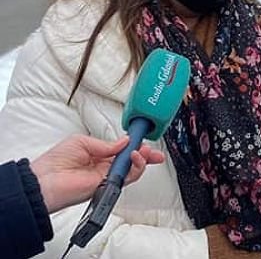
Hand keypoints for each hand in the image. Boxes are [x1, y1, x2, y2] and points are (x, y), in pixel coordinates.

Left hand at [30, 134, 164, 212]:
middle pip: (130, 161)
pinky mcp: (107, 186)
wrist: (44, 182)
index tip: (142, 139)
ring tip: (144, 152)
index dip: (134, 145)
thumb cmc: (55, 161)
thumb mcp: (82, 142)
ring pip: (132, 171)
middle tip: (153, 151)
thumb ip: (106, 144)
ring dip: (141, 160)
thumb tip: (124, 142)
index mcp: (97, 154)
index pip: (121, 150)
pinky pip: (126, 179)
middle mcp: (103, 167)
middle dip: (145, 155)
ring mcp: (106, 177)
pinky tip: (135, 159)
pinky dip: (135, 169)